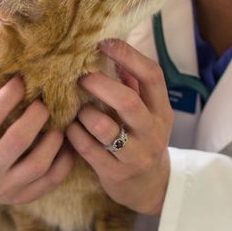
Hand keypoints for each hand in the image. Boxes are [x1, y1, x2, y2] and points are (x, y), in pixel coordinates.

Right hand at [0, 76, 74, 209]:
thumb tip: (0, 73)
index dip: (9, 93)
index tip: (21, 81)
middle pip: (18, 139)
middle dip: (36, 114)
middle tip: (43, 102)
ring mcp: (6, 188)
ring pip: (39, 163)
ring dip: (54, 138)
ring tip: (57, 123)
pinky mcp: (23, 198)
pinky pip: (52, 180)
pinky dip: (64, 161)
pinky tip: (65, 145)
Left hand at [65, 40, 172, 214]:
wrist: (151, 188)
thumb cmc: (141, 140)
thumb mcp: (148, 114)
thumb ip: (134, 85)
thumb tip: (115, 50)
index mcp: (162, 110)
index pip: (152, 75)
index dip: (128, 55)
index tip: (104, 43)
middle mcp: (152, 131)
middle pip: (127, 101)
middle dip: (99, 85)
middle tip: (81, 77)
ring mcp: (135, 155)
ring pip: (104, 127)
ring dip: (84, 113)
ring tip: (77, 109)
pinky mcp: (115, 173)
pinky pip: (88, 148)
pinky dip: (74, 134)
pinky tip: (70, 128)